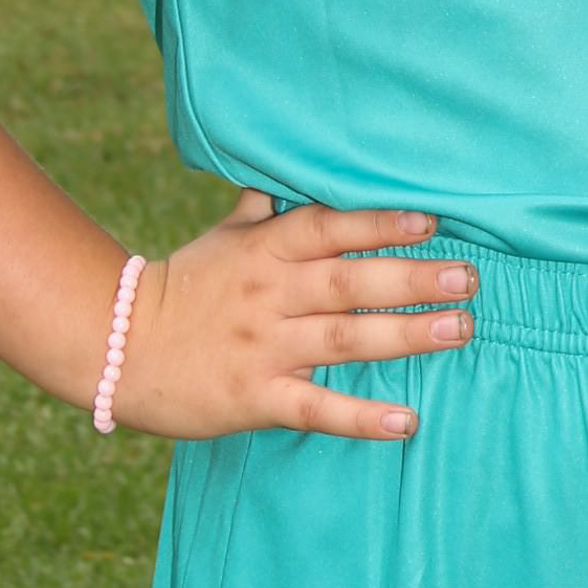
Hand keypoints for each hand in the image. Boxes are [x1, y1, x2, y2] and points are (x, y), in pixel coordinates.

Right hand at [109, 190, 476, 439]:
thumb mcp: (222, 238)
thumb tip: (288, 166)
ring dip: (406, 335)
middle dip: (413, 278)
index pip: (329, 227)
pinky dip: (361, 417)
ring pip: (344, 339)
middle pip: (350, 281)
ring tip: (460, 330)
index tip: (431, 219)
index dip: (379, 222)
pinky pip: (316, 408)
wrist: (118, 348)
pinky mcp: (256, 398)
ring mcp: (264, 347)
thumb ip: (262, 207)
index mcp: (265, 251)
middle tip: (469, 278)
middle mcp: (270, 294)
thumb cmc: (184, 287)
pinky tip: (405, 422)